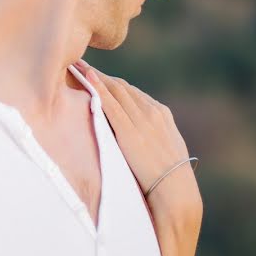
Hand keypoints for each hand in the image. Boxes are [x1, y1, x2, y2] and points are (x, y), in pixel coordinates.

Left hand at [74, 60, 201, 226]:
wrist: (176, 190)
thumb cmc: (170, 179)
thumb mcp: (166, 150)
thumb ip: (153, 139)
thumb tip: (140, 141)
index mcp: (162, 114)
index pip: (133, 94)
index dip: (114, 84)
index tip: (99, 77)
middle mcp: (153, 112)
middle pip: (123, 88)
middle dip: (102, 76)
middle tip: (82, 65)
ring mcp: (142, 119)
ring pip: (116, 91)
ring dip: (96, 76)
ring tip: (78, 66)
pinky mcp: (130, 131)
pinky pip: (111, 104)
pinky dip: (98, 88)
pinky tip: (87, 77)